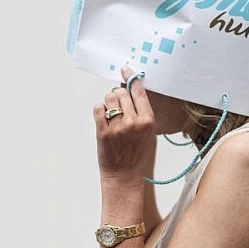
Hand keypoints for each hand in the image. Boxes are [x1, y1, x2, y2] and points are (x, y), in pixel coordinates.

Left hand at [93, 67, 156, 187]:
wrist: (125, 178)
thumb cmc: (138, 156)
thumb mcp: (149, 134)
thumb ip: (142, 113)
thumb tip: (131, 92)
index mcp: (148, 121)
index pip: (139, 91)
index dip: (131, 78)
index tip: (126, 69)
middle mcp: (134, 122)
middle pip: (121, 92)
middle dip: (118, 95)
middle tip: (118, 107)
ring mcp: (117, 127)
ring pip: (109, 98)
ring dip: (108, 102)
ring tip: (112, 115)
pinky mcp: (103, 132)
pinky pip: (98, 109)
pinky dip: (100, 111)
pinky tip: (104, 120)